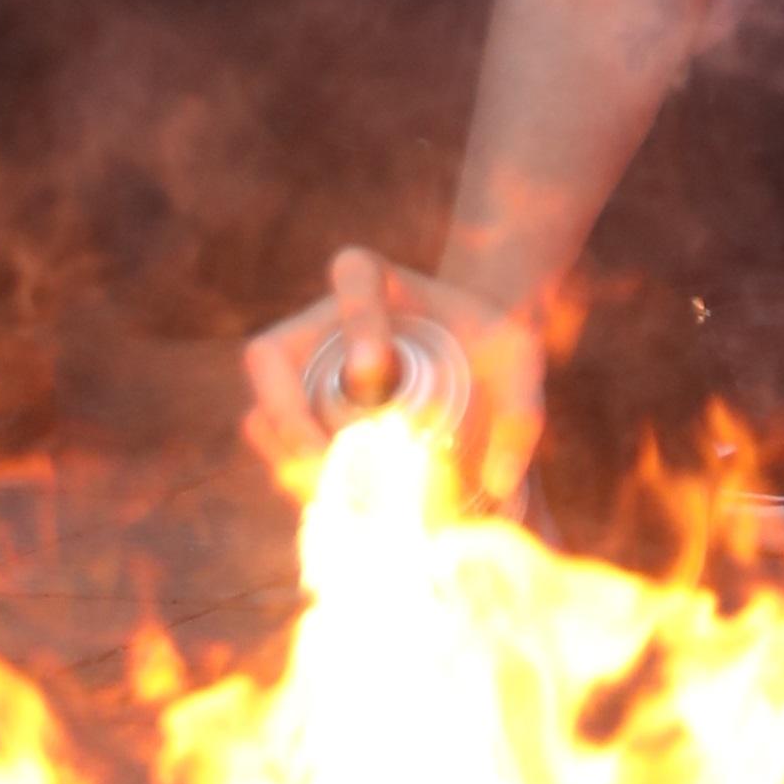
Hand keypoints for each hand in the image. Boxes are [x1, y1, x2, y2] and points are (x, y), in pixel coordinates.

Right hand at [244, 243, 541, 497]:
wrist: (466, 358)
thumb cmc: (487, 347)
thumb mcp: (520, 362)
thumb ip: (522, 412)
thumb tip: (498, 483)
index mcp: (373, 279)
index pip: (353, 277)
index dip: (355, 320)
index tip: (373, 373)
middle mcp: (320, 323)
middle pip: (269, 356)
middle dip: (288, 413)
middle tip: (327, 459)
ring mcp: (298, 372)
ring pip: (261, 412)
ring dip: (286, 460)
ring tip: (331, 496)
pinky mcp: (295, 416)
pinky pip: (272, 448)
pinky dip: (294, 479)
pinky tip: (333, 506)